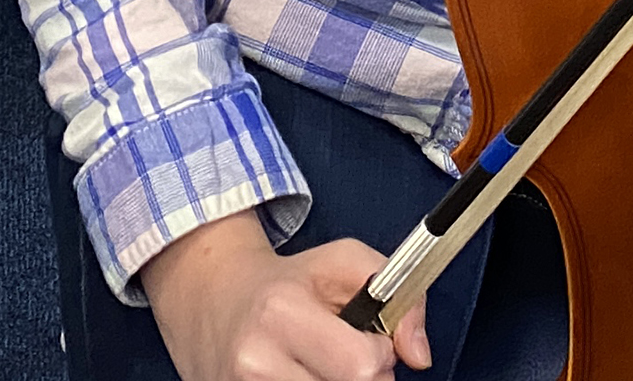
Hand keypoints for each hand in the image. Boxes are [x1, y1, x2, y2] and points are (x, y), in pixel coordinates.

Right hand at [138, 214, 427, 380]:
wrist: (213, 298)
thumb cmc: (286, 282)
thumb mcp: (344, 262)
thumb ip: (401, 297)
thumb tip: (419, 355)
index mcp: (282, 314)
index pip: (362, 367)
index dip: (379, 356)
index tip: (369, 342)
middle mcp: (256, 361)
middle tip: (344, 359)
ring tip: (321, 367)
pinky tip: (303, 376)